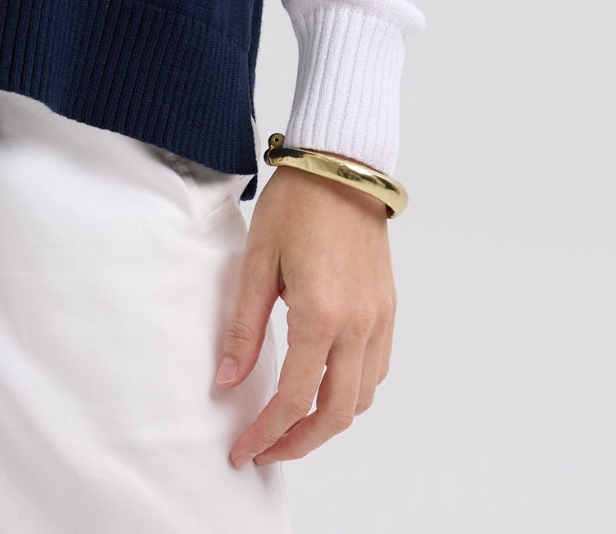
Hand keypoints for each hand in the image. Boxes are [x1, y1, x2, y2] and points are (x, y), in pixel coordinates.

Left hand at [216, 161, 395, 466]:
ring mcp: (380, 319)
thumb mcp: (257, 261)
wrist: (342, 165)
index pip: (294, 399)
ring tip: (291, 424)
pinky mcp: (388, 309)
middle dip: (299, 443)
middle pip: (336, 414)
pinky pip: (377, 371)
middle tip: (265, 450)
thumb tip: (227, 381)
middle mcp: (358, 326)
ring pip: (362, 398)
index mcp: (320, 315)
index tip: (243, 449)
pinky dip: (352, 392)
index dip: (265, 433)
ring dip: (328, 422)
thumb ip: (243, 327)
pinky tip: (324, 386)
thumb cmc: (296, 204)